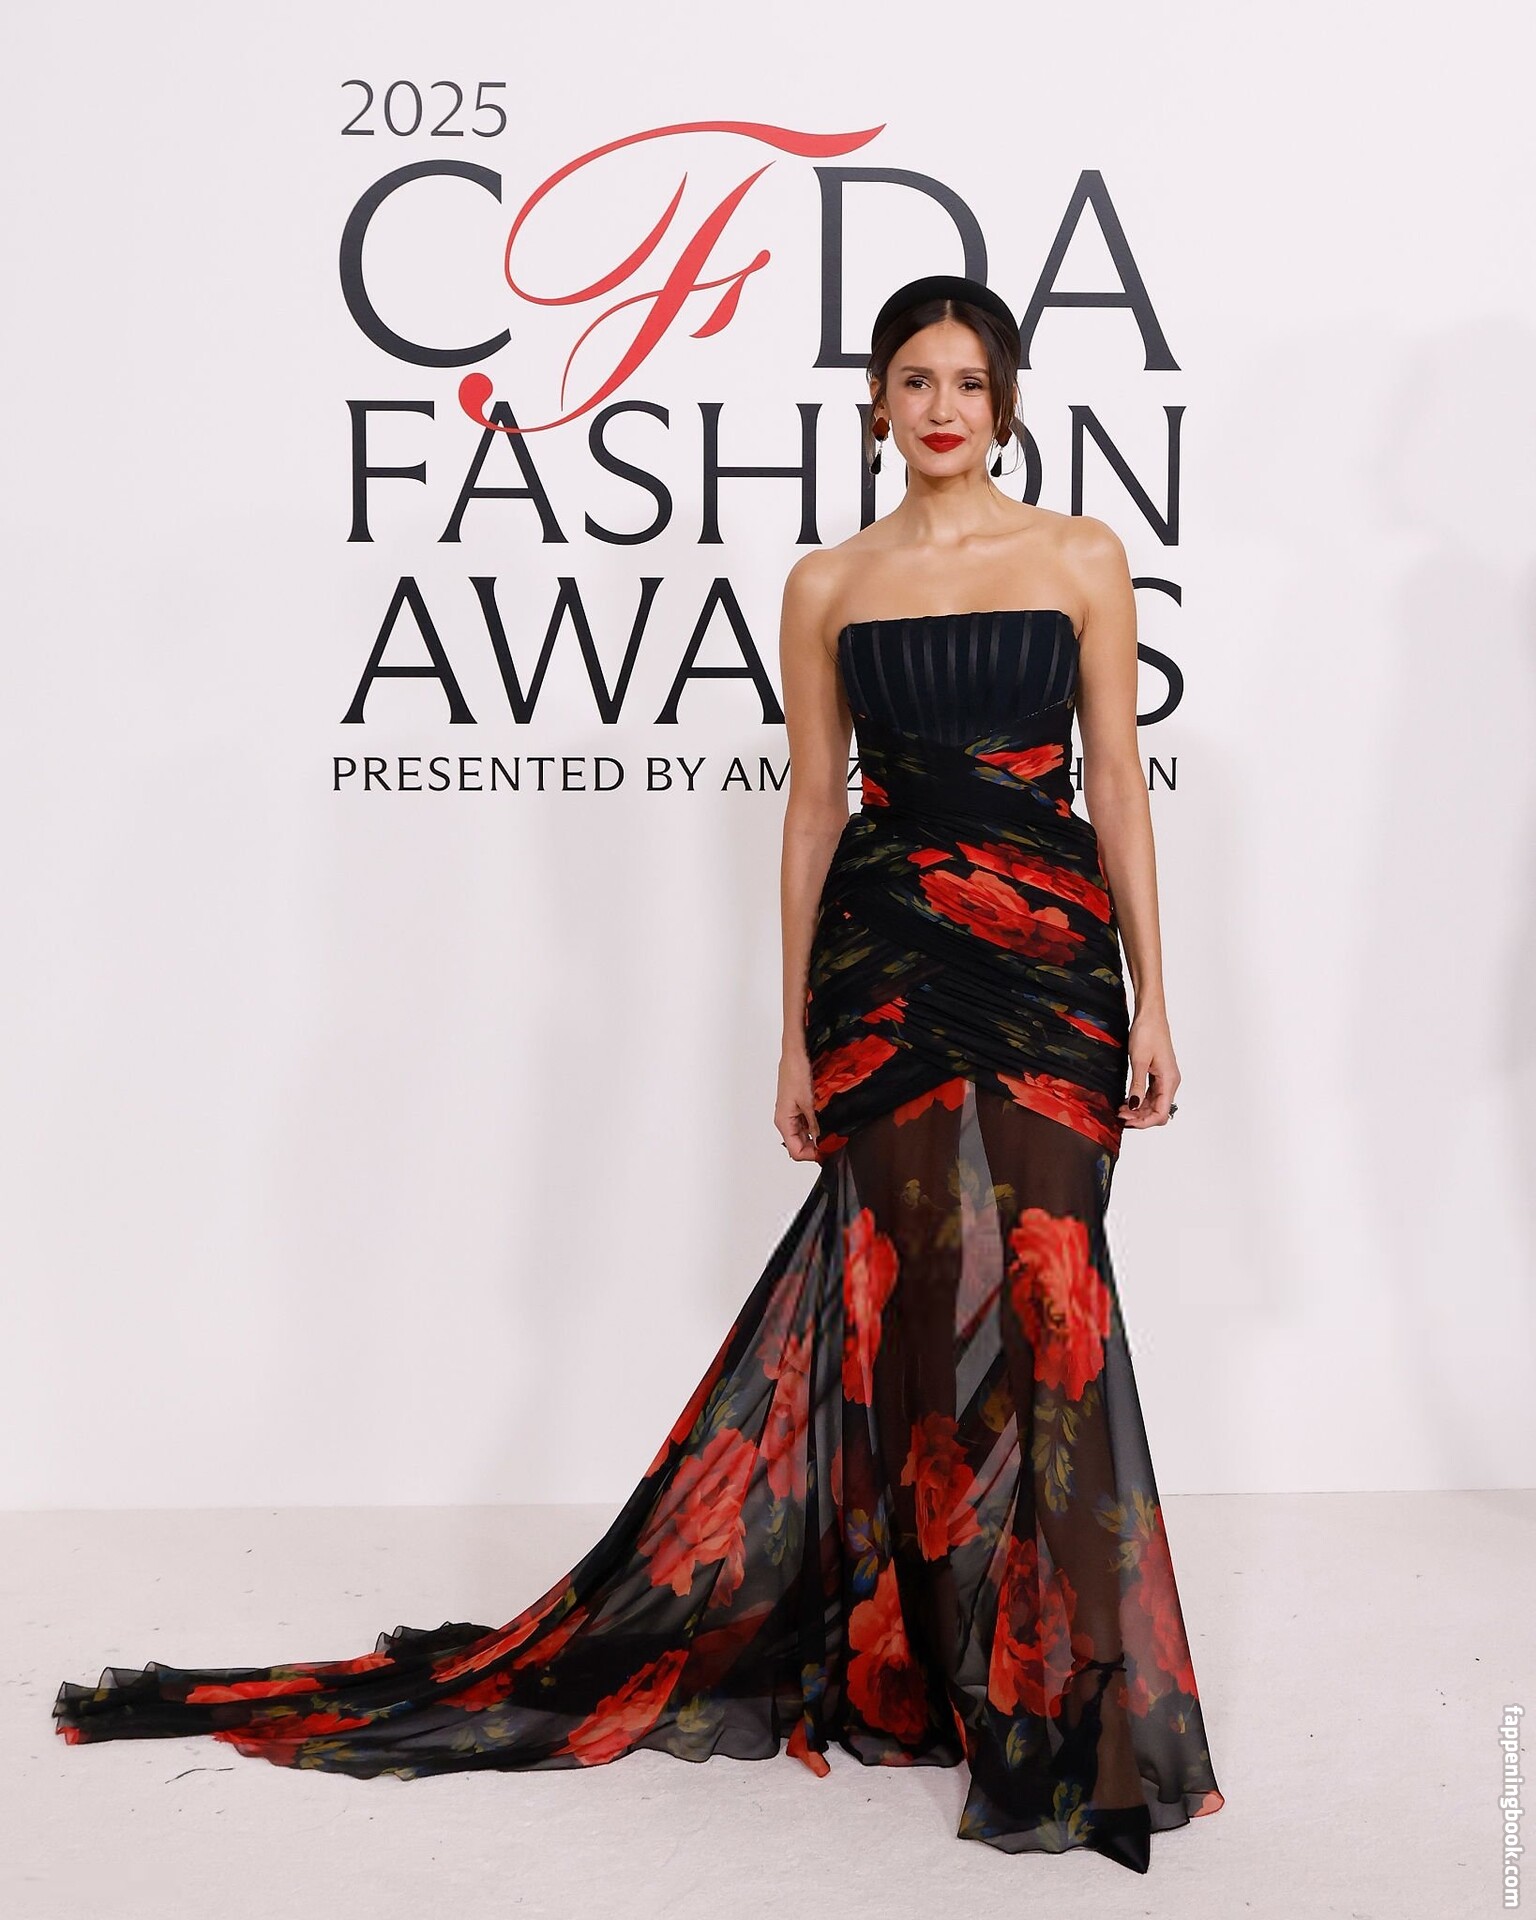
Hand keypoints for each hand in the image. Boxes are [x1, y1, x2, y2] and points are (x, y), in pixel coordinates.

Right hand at [775, 1050, 821, 1160]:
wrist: (795, 1055)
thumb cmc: (796, 1073)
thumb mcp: (809, 1102)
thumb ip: (814, 1125)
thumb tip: (820, 1142)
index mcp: (784, 1122)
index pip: (795, 1151)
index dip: (812, 1155)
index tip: (828, 1151)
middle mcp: (785, 1121)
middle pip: (798, 1146)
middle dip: (815, 1149)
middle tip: (833, 1146)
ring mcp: (790, 1115)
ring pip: (802, 1137)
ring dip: (816, 1140)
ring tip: (832, 1137)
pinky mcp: (796, 1109)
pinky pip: (804, 1126)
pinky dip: (815, 1129)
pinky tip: (826, 1125)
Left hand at [1119, 1008, 1179, 1126]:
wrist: (1150, 1015)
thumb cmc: (1147, 1032)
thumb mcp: (1138, 1061)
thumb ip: (1137, 1086)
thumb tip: (1134, 1106)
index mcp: (1170, 1080)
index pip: (1161, 1113)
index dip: (1144, 1122)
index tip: (1126, 1121)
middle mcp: (1170, 1082)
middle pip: (1158, 1111)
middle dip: (1139, 1117)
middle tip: (1119, 1115)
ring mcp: (1165, 1079)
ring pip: (1154, 1104)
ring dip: (1138, 1110)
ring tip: (1120, 1109)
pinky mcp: (1158, 1074)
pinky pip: (1151, 1094)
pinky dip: (1139, 1100)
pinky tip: (1126, 1100)